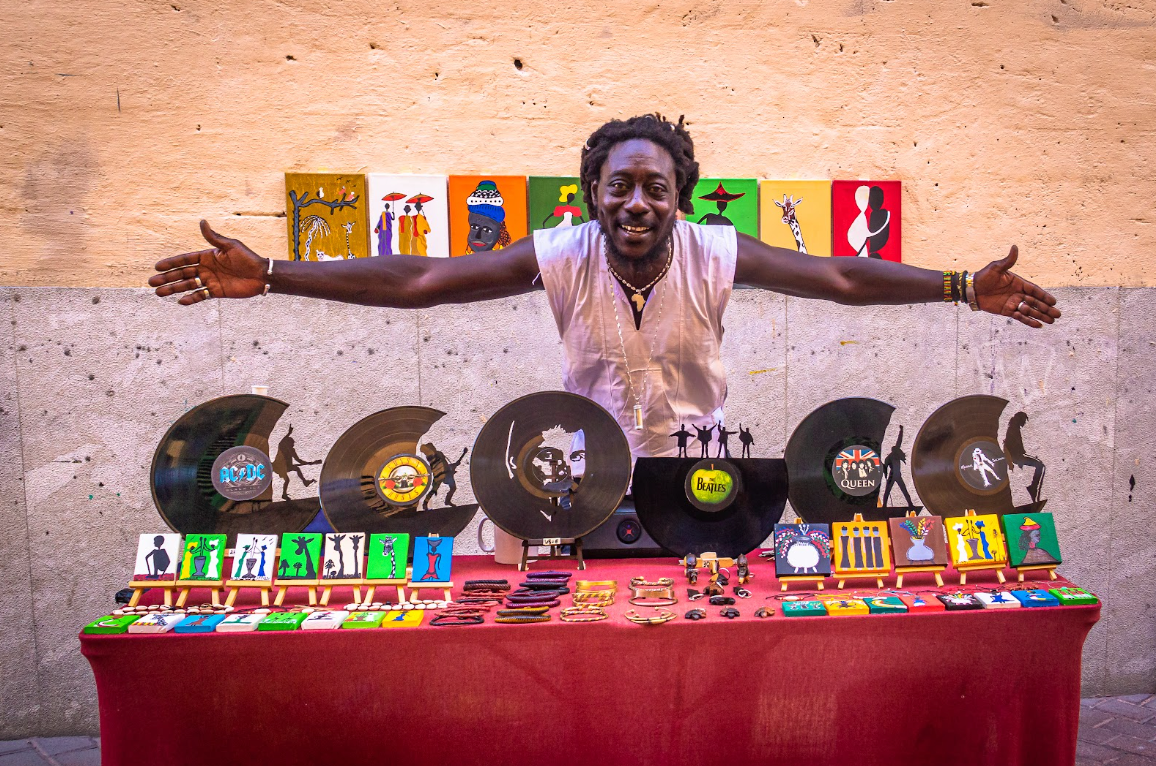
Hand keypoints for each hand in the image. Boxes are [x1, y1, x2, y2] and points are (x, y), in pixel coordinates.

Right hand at [149, 220, 268, 304]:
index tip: (157, 266)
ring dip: (173, 289)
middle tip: (151, 282)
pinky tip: (180, 302)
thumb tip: (201, 221)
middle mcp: (206, 269)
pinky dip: (191, 299)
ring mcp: (210, 281)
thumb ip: (214, 238)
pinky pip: (201, 296)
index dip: (171, 263)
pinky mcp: (217, 292)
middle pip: (182, 274)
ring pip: (188, 286)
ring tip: (159, 293)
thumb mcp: (230, 246)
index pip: (185, 260)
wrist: (262, 275)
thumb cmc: (248, 258)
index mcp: (207, 256)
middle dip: (167, 278)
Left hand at [972, 245, 1060, 327]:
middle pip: (1035, 302)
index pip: (1034, 290)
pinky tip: (1038, 325)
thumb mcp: (996, 267)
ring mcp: (1013, 303)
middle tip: (1058, 314)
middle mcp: (1018, 293)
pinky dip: (1029, 321)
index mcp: (1018, 283)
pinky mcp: (1006, 311)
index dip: (1044, 296)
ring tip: (1052, 321)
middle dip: (1047, 308)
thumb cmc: (984, 276)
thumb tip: (1015, 247)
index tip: (1054, 302)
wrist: (972, 289)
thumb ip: (1008, 260)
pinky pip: (1020, 317)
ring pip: (1030, 310)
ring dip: (1041, 315)